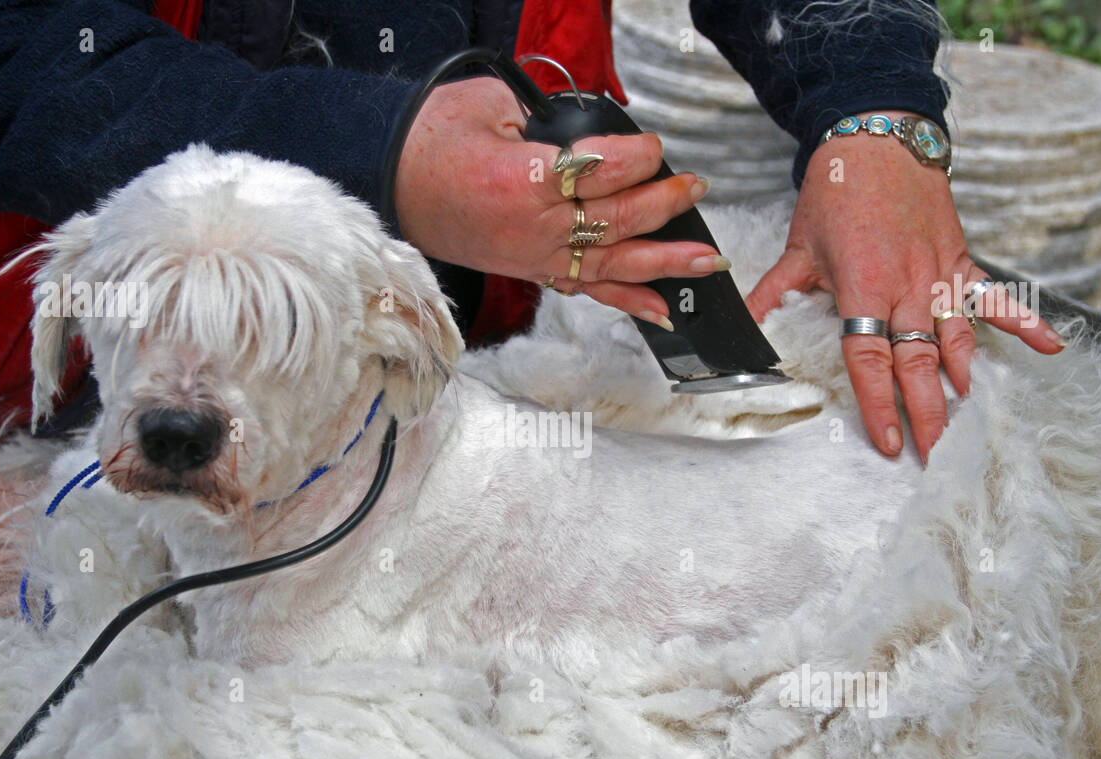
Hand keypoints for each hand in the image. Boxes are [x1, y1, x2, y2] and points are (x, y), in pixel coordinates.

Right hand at [394, 76, 728, 328]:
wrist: (395, 184)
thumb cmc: (434, 142)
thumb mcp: (487, 106)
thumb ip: (544, 118)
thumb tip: (586, 129)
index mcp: (522, 181)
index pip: (597, 172)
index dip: (634, 159)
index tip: (656, 148)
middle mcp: (534, 228)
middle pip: (613, 220)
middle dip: (662, 204)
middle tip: (697, 188)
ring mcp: (536, 255)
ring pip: (612, 261)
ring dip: (664, 261)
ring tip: (705, 260)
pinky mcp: (534, 269)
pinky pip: (588, 289)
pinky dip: (627, 301)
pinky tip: (661, 311)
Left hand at [744, 112, 1065, 462]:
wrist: (878, 135)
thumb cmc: (837, 189)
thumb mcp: (797, 246)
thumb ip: (774, 294)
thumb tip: (746, 328)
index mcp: (864, 287)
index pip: (870, 361)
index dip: (879, 405)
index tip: (888, 442)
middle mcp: (906, 286)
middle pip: (918, 363)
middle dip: (925, 412)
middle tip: (931, 453)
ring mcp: (938, 274)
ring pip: (955, 340)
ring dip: (960, 383)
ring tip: (963, 422)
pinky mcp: (960, 259)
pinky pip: (993, 296)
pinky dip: (1023, 321)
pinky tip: (1050, 347)